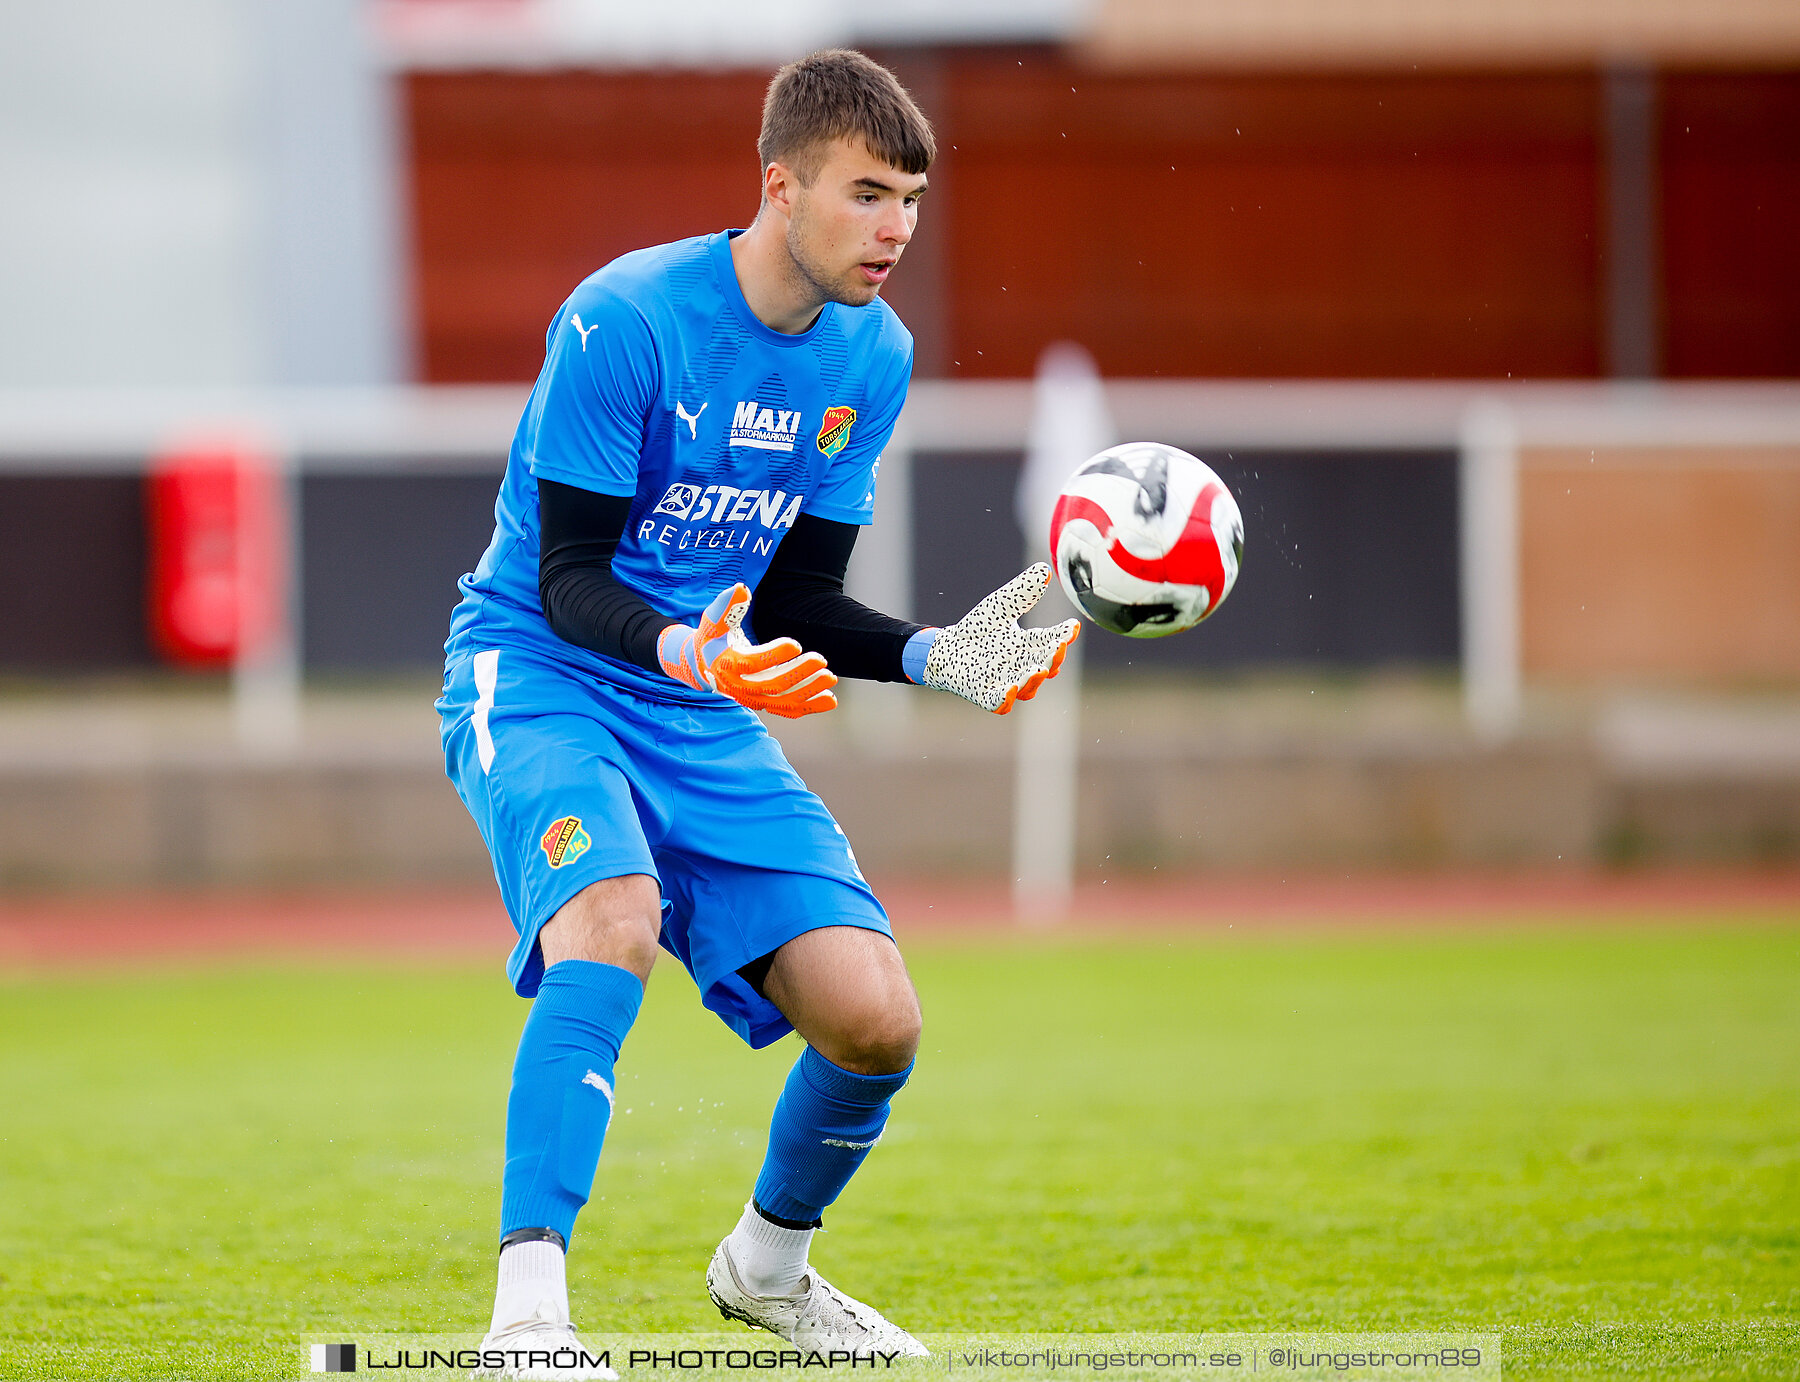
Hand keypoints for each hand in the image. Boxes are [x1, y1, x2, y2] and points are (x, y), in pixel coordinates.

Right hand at [657, 584, 836, 717]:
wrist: (705, 667)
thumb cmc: (712, 640)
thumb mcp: (712, 622)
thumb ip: (725, 607)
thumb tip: (740, 590)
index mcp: (726, 666)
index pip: (752, 664)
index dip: (774, 656)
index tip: (795, 644)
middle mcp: (739, 688)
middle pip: (773, 685)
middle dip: (799, 674)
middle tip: (820, 660)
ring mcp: (753, 699)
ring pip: (784, 701)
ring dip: (809, 691)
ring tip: (830, 678)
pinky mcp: (765, 704)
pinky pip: (788, 709)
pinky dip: (810, 706)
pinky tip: (829, 699)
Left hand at [915, 564, 1079, 713]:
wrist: (946, 648)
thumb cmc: (978, 629)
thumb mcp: (1001, 606)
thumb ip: (1022, 592)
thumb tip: (1044, 570)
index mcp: (1030, 644)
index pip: (1052, 640)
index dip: (1064, 635)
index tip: (1073, 627)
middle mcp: (1023, 666)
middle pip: (1044, 664)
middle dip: (1053, 658)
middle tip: (1059, 648)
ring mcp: (1007, 683)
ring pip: (1027, 685)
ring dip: (1034, 679)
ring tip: (1039, 669)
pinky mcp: (986, 695)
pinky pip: (999, 702)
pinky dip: (1006, 698)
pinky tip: (1011, 689)